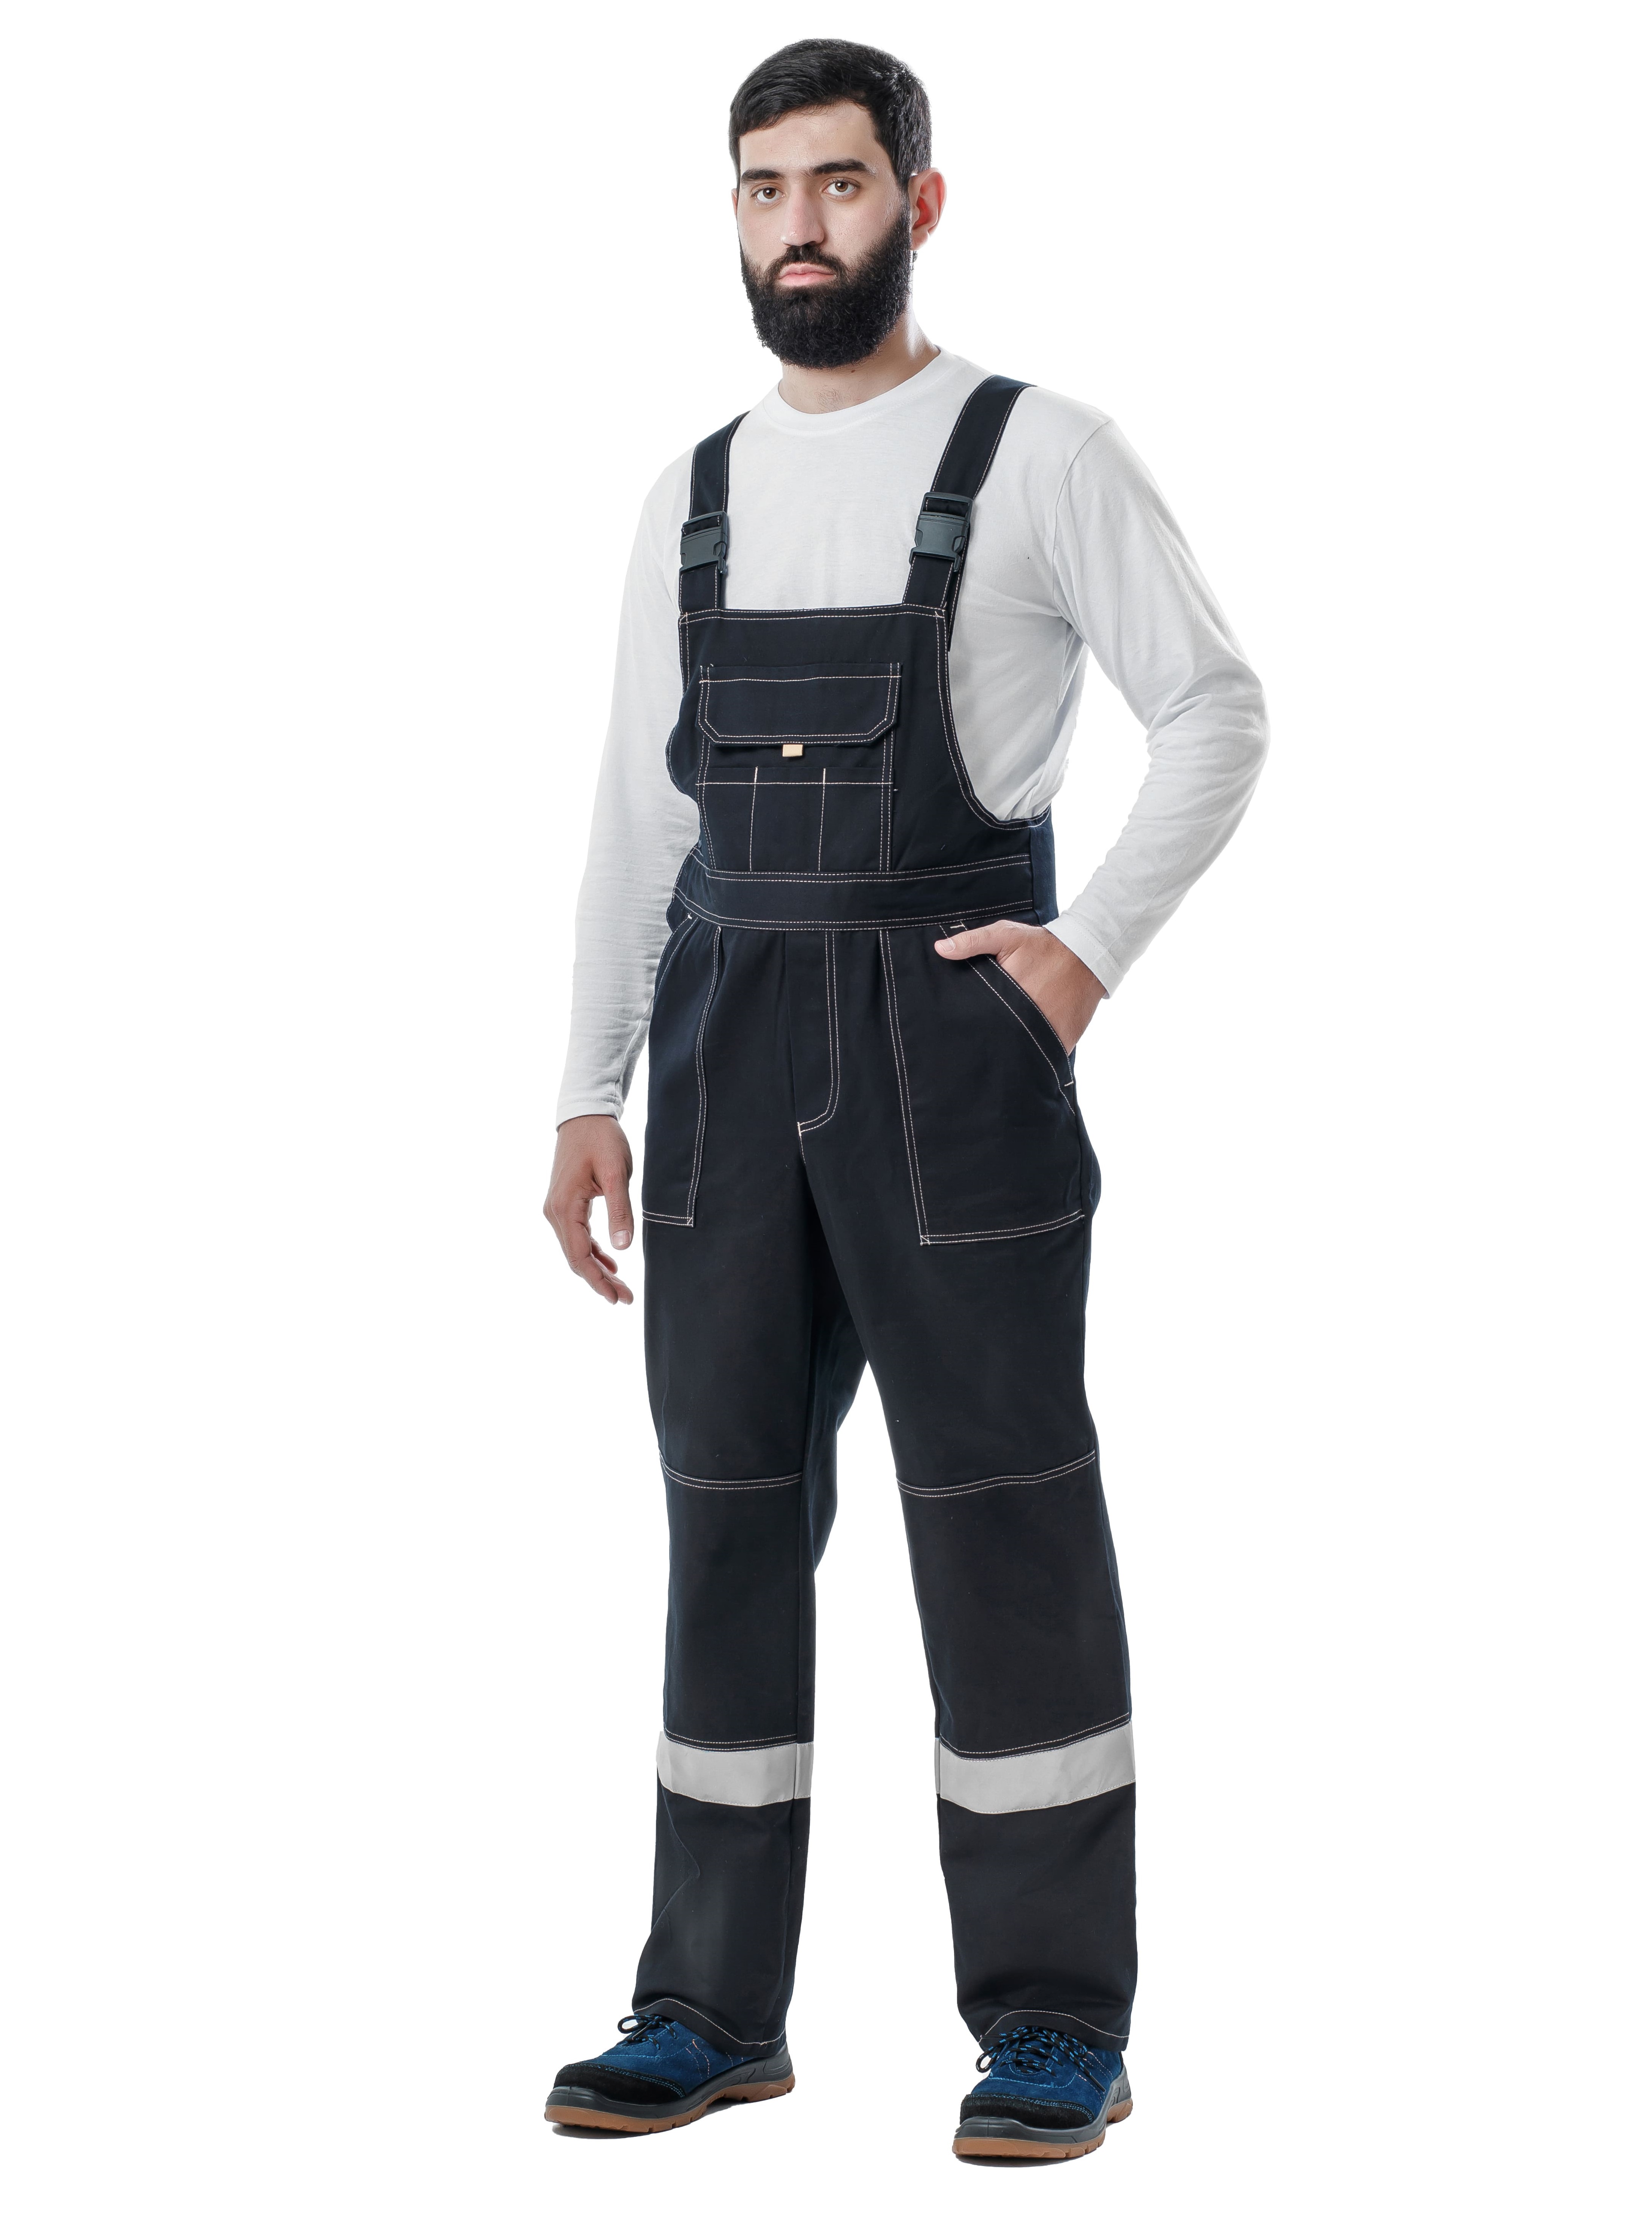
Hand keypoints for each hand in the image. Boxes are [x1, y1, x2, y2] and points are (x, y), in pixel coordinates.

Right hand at [544, 1115, 635, 1304]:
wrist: (584, 1114)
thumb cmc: (601, 1139)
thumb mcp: (617, 1173)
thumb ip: (619, 1210)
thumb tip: (622, 1248)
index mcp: (564, 1207)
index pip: (579, 1256)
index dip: (598, 1280)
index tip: (619, 1298)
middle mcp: (554, 1212)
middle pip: (575, 1258)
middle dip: (599, 1281)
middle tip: (625, 1299)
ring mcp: (557, 1208)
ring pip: (576, 1249)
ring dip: (597, 1269)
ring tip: (620, 1287)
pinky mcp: (565, 1203)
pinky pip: (577, 1236)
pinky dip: (593, 1251)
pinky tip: (610, 1262)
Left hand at [934, 920, 1104, 1052]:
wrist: (1088, 955)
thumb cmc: (1042, 946)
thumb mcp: (1006, 935)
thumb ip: (973, 941)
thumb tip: (940, 949)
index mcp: (1009, 996)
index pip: (981, 1022)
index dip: (970, 1027)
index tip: (962, 1029)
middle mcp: (1028, 1020)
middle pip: (999, 1042)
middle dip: (988, 1043)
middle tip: (977, 1043)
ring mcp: (1048, 1034)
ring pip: (1020, 1054)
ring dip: (1010, 1052)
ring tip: (999, 1050)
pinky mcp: (1063, 1042)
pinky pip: (1043, 1057)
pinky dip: (1033, 1056)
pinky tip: (1023, 1051)